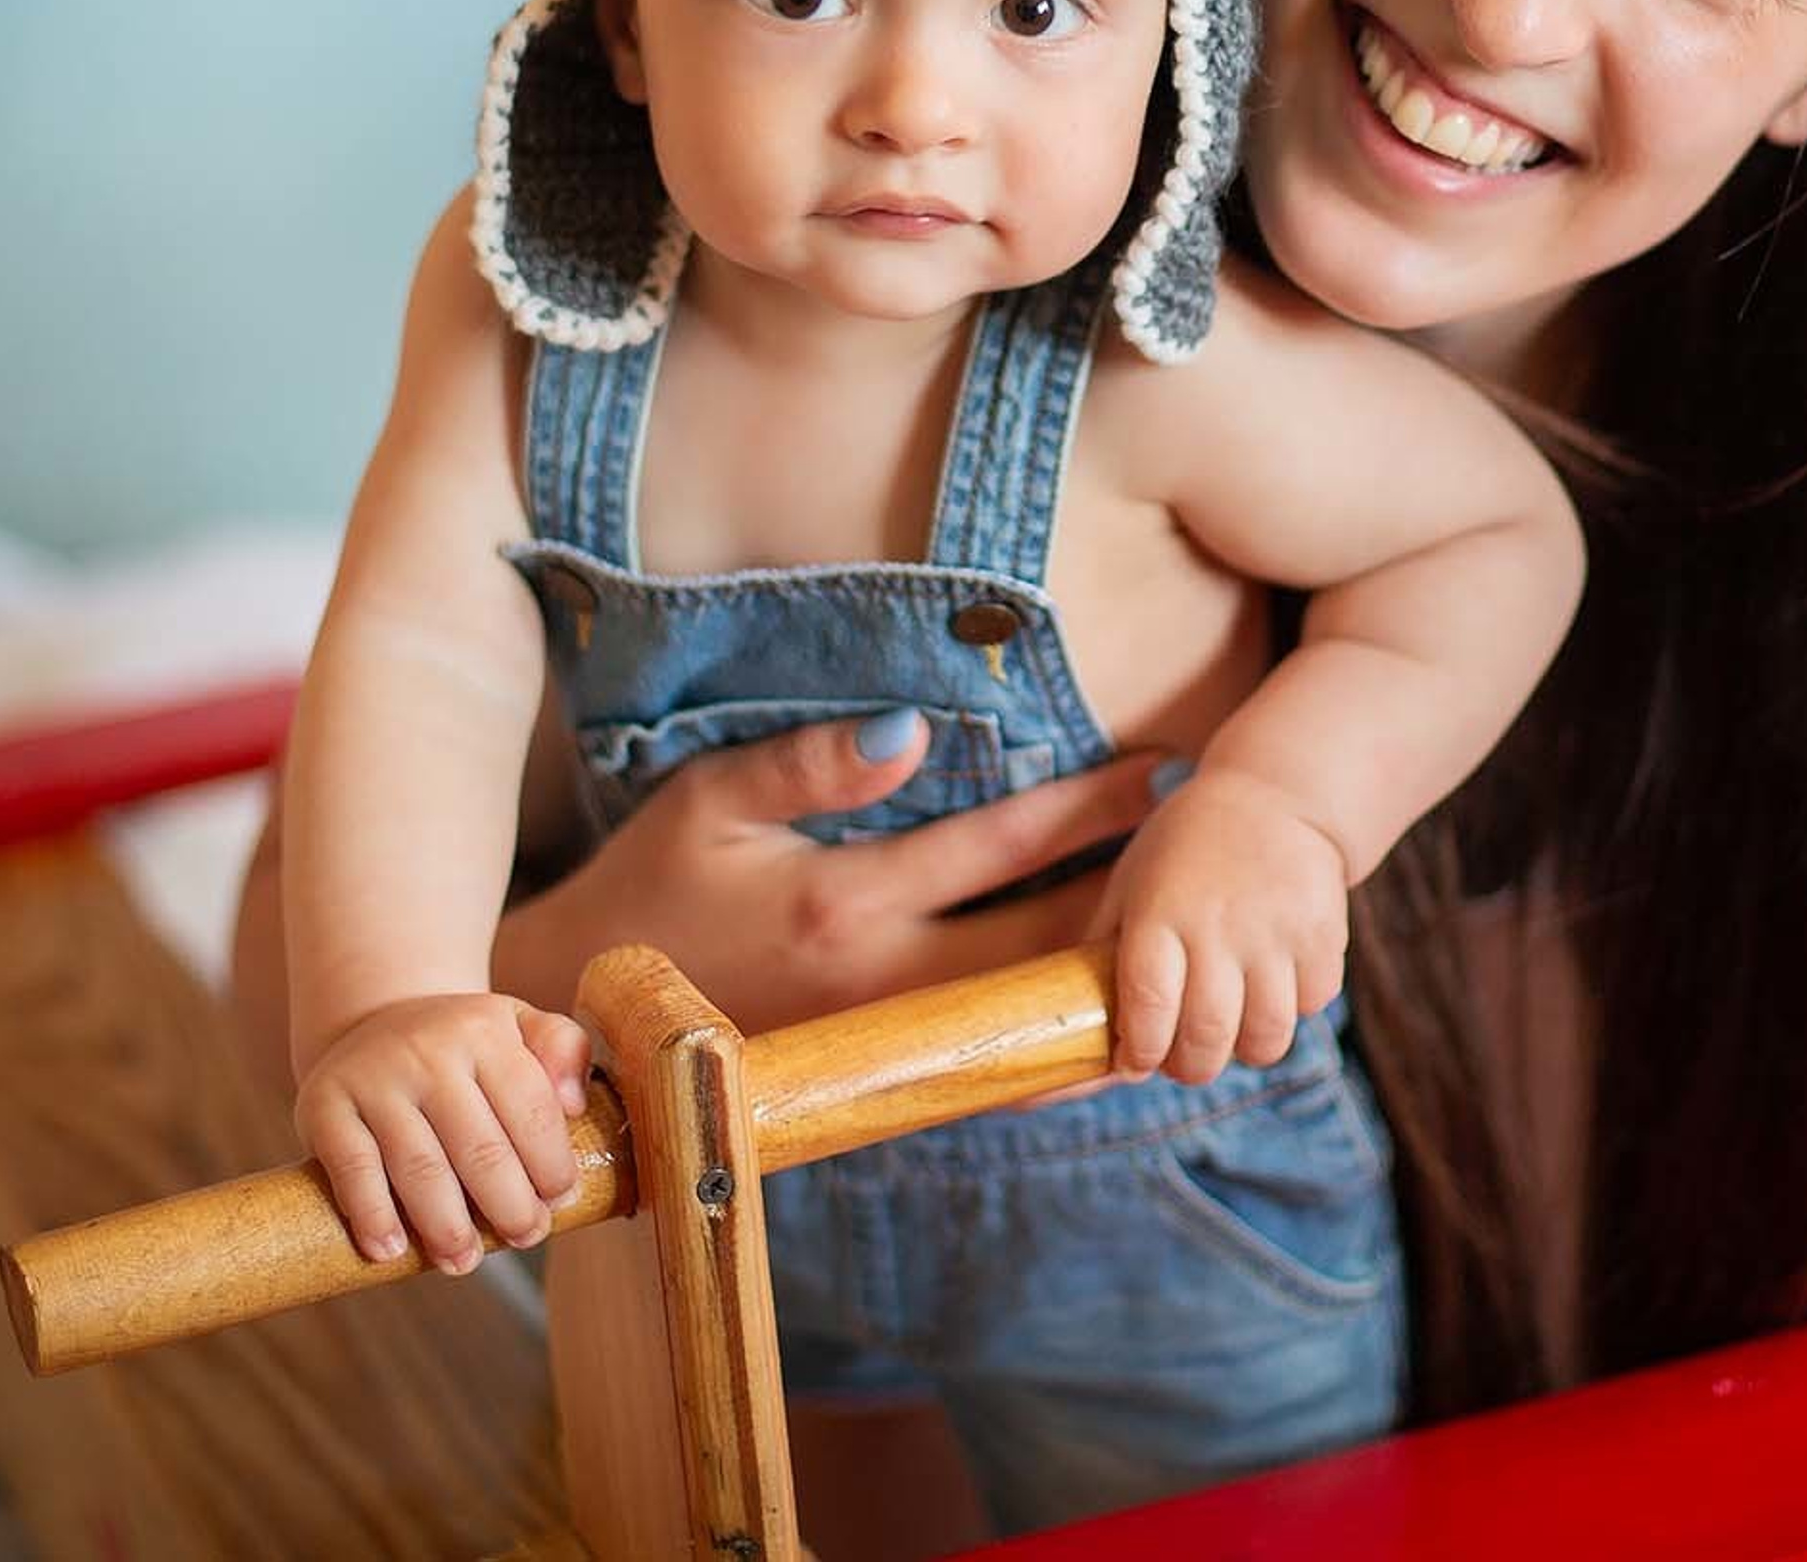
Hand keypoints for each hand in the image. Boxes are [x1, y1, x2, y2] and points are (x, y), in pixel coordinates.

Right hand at [294, 992, 589, 1272]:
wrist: (372, 1020)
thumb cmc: (462, 1043)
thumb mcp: (518, 1025)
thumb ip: (562, 1049)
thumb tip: (576, 1105)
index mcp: (485, 1030)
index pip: (530, 1107)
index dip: (551, 1163)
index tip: (562, 1203)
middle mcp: (429, 1049)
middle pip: (479, 1146)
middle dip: (509, 1204)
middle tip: (525, 1238)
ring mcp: (375, 1078)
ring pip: (419, 1166)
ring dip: (446, 1226)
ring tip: (464, 1261)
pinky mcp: (325, 1105)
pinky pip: (352, 1169)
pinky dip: (372, 1215)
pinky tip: (391, 1251)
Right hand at [499, 714, 1162, 1031]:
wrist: (588, 1029)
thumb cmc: (647, 889)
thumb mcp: (708, 803)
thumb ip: (811, 763)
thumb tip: (914, 730)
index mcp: (846, 903)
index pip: (998, 847)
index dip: (1087, 809)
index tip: (1164, 772)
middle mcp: (881, 985)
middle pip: (1044, 942)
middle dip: (1137, 895)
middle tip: (1218, 852)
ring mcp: (884, 1043)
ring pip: (1032, 1011)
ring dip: (1112, 971)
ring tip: (1194, 930)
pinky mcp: (876, 1077)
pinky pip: (991, 1058)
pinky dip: (1056, 1033)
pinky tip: (1108, 1006)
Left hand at [1089, 766, 1348, 1084]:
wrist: (1275, 795)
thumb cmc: (1187, 847)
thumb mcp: (1132, 882)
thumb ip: (1106, 949)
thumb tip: (1080, 1024)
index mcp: (1159, 912)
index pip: (1148, 1008)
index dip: (1141, 1051)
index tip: (1137, 1060)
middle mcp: (1217, 924)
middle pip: (1207, 1038)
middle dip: (1191, 1067)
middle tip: (1186, 1058)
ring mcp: (1275, 931)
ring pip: (1265, 1039)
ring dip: (1245, 1048)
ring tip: (1233, 1028)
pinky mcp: (1322, 935)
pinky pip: (1309, 1007)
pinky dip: (1291, 1010)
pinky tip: (1273, 983)